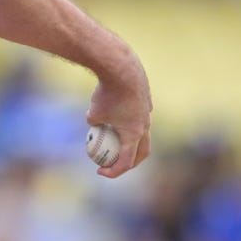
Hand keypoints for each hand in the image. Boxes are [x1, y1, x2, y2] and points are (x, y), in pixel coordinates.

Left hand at [86, 59, 152, 177]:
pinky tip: (116, 110)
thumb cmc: (107, 93)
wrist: (122, 68)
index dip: (114, 171)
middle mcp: (145, 125)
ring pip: (143, 131)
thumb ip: (94, 122)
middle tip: (116, 164)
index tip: (101, 172)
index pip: (127, 162)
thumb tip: (93, 124)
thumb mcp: (93, 112)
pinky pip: (139, 115)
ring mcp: (148, 112)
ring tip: (114, 136)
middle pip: (142, 151)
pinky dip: (129, 120)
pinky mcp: (146, 99)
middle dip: (131, 162)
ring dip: (131, 139)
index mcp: (134, 134)